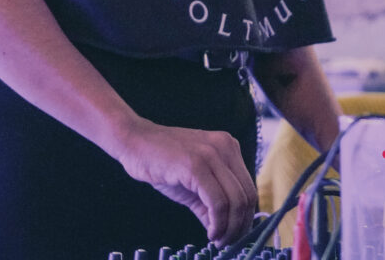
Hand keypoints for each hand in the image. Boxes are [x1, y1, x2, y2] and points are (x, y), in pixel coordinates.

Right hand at [115, 118, 256, 245]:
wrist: (135, 142)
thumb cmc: (163, 162)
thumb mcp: (195, 183)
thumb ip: (213, 204)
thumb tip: (228, 233)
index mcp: (228, 147)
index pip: (249, 189)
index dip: (246, 218)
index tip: (235, 236)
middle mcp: (225, 146)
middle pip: (247, 196)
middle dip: (240, 227)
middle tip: (226, 243)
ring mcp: (210, 153)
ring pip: (235, 201)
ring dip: (229, 229)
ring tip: (216, 239)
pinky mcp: (195, 164)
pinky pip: (217, 202)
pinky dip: (217, 223)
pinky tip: (209, 232)